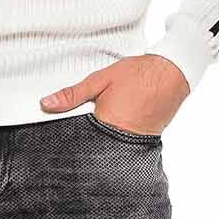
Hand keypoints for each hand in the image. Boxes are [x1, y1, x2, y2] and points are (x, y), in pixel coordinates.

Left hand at [40, 54, 189, 134]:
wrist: (172, 73)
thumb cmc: (138, 74)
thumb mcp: (99, 80)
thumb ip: (72, 95)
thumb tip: (46, 104)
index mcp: (105, 124)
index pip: (77, 139)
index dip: (67, 136)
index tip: (58, 134)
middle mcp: (119, 138)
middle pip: (92, 145)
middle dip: (84, 137)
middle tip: (80, 128)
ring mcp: (133, 141)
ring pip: (107, 145)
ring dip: (101, 136)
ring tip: (105, 119)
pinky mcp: (143, 141)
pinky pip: (123, 142)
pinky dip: (116, 134)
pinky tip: (118, 121)